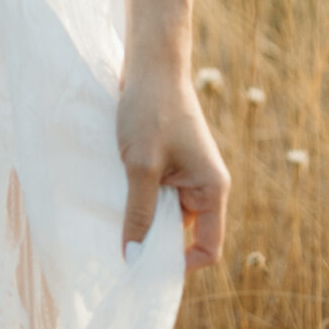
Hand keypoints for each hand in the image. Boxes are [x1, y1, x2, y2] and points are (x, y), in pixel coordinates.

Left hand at [118, 65, 228, 270]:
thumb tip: (132, 259)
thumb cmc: (150, 108)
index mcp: (213, 189)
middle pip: (185, 233)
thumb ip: (138, 213)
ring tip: (116, 218)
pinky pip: (158, 194)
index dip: (179, 264)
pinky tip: (117, 196)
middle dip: (156, 242)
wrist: (150, 62)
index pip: (207, 248)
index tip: (145, 266)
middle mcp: (206, 185)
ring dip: (144, 217)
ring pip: (167, 213)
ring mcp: (188, 173)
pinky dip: (140, 199)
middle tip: (122, 247)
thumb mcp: (141, 165)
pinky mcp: (171, 162)